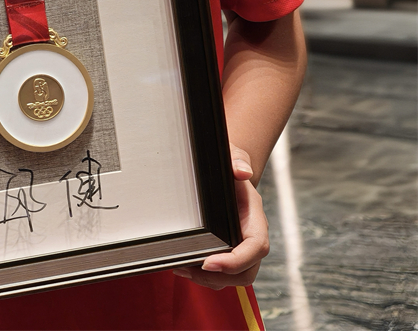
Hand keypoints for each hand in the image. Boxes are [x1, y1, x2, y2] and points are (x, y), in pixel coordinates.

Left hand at [172, 144, 269, 288]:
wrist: (227, 172)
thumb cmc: (230, 166)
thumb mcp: (232, 156)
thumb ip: (237, 160)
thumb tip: (241, 171)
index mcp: (254, 218)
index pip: (256, 247)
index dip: (236, 260)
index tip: (209, 263)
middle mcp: (250, 237)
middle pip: (246, 271)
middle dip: (219, 276)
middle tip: (189, 269)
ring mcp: (239, 247)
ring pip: (233, 278)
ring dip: (208, 280)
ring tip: (181, 268)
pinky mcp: (226, 252)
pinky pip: (220, 275)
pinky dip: (202, 276)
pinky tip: (182, 266)